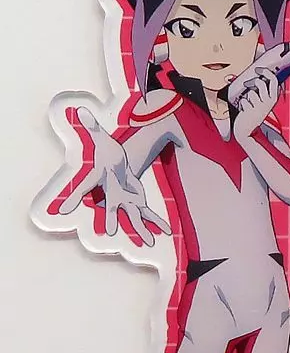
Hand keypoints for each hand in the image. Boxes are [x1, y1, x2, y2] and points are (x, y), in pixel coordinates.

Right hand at [59, 107, 169, 245]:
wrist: (117, 164)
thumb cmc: (107, 154)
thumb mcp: (102, 139)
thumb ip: (92, 127)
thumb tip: (80, 111)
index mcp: (102, 179)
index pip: (84, 187)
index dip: (72, 197)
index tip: (62, 209)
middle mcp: (112, 193)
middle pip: (110, 207)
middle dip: (110, 219)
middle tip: (108, 232)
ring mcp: (125, 199)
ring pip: (132, 216)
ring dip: (141, 229)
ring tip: (148, 242)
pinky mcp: (137, 200)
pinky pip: (147, 213)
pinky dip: (156, 221)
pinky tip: (165, 230)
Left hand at [232, 68, 279, 141]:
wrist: (247, 131)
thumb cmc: (254, 114)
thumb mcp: (262, 102)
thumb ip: (262, 90)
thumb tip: (257, 75)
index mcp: (273, 98)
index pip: (274, 80)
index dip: (266, 72)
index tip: (258, 70)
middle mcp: (269, 102)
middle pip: (261, 83)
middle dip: (253, 81)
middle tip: (248, 83)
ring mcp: (260, 107)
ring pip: (251, 92)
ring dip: (247, 96)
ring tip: (248, 103)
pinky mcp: (251, 111)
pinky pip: (244, 100)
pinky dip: (242, 104)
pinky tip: (244, 110)